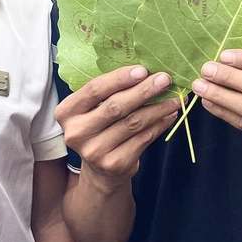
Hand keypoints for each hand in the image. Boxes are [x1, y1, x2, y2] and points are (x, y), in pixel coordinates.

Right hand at [55, 66, 180, 189]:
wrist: (100, 172)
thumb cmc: (99, 129)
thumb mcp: (92, 110)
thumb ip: (108, 92)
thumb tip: (144, 71)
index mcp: (67, 112)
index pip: (95, 89)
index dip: (120, 78)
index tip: (143, 70)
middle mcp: (77, 132)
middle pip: (115, 106)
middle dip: (144, 90)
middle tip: (165, 80)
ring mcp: (95, 151)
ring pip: (133, 122)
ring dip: (158, 108)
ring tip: (174, 98)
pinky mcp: (115, 164)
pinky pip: (143, 138)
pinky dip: (160, 124)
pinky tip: (169, 115)